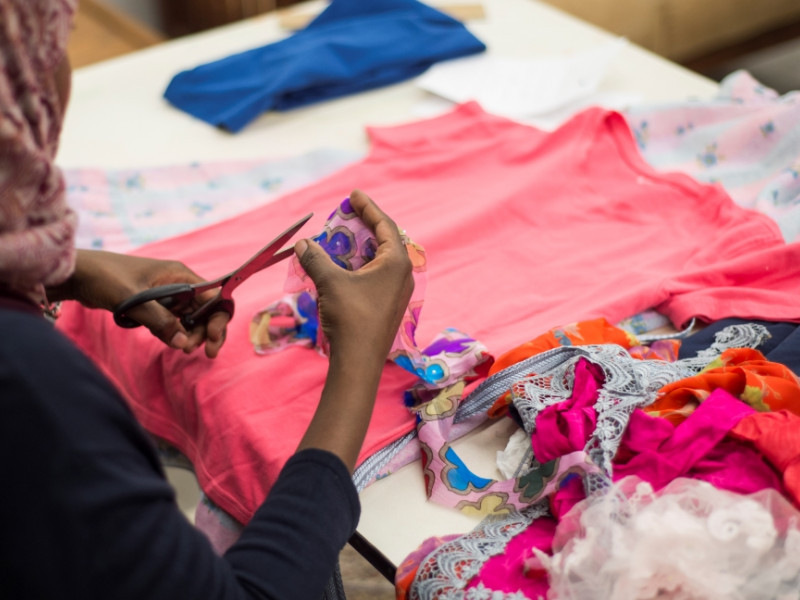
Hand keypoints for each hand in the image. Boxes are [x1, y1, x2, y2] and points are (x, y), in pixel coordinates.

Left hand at [47, 250, 229, 357]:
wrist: (78, 275)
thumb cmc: (105, 278)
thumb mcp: (133, 299)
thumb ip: (160, 321)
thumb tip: (183, 343)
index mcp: (180, 275)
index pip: (214, 297)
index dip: (219, 318)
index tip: (212, 339)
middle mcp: (179, 284)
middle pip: (207, 310)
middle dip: (207, 331)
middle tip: (196, 351)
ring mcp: (169, 295)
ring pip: (193, 318)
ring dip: (193, 335)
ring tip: (182, 349)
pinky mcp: (157, 306)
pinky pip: (176, 322)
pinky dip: (178, 334)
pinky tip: (172, 343)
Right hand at [294, 190, 413, 470]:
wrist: (359, 362)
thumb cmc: (350, 318)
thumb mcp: (330, 282)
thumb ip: (316, 258)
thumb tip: (304, 244)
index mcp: (396, 262)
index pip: (385, 225)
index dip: (368, 207)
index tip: (354, 195)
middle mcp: (403, 274)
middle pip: (386, 240)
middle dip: (366, 225)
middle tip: (348, 213)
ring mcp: (398, 292)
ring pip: (382, 259)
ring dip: (362, 247)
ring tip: (344, 238)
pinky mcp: (390, 306)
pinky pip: (378, 275)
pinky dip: (362, 265)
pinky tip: (346, 267)